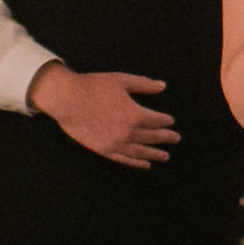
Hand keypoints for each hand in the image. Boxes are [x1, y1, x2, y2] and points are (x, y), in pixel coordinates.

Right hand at [31, 63, 178, 168]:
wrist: (67, 99)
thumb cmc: (94, 86)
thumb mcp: (122, 80)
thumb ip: (144, 85)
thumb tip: (162, 86)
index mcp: (135, 114)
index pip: (157, 121)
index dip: (166, 121)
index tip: (170, 121)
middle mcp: (128, 132)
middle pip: (152, 137)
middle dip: (166, 138)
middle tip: (175, 139)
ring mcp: (116, 144)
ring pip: (141, 152)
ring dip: (155, 154)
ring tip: (165, 156)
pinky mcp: (104, 150)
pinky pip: (125, 159)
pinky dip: (136, 162)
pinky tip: (145, 164)